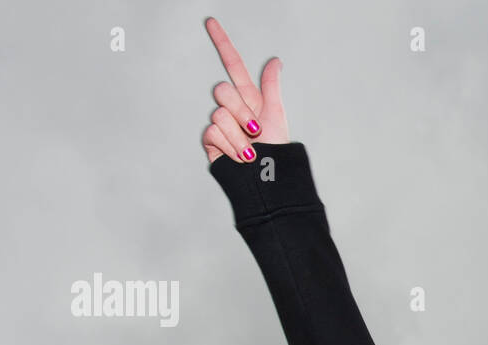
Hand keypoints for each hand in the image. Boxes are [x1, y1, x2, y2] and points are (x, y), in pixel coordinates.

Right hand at [201, 18, 289, 163]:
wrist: (267, 179)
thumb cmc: (275, 151)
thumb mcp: (276, 115)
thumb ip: (271, 87)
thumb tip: (275, 61)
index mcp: (249, 98)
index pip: (232, 65)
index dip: (222, 44)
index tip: (211, 22)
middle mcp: (233, 108)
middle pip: (222, 90)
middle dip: (240, 111)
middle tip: (256, 130)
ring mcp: (221, 124)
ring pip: (219, 114)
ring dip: (239, 136)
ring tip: (251, 151)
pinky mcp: (211, 140)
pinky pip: (213, 132)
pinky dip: (230, 145)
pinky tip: (239, 157)